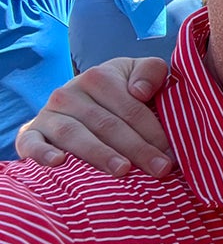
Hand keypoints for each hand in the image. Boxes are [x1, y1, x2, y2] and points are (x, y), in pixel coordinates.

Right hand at [15, 57, 171, 177]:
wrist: (73, 102)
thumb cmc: (116, 92)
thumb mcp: (135, 74)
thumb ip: (151, 72)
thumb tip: (140, 91)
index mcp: (98, 77)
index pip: (131, 109)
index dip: (154, 132)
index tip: (172, 155)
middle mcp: (69, 93)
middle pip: (107, 124)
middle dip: (137, 149)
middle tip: (159, 169)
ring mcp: (48, 114)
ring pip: (74, 135)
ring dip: (98, 154)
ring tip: (122, 170)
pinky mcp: (29, 133)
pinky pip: (32, 144)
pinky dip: (43, 153)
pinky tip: (59, 163)